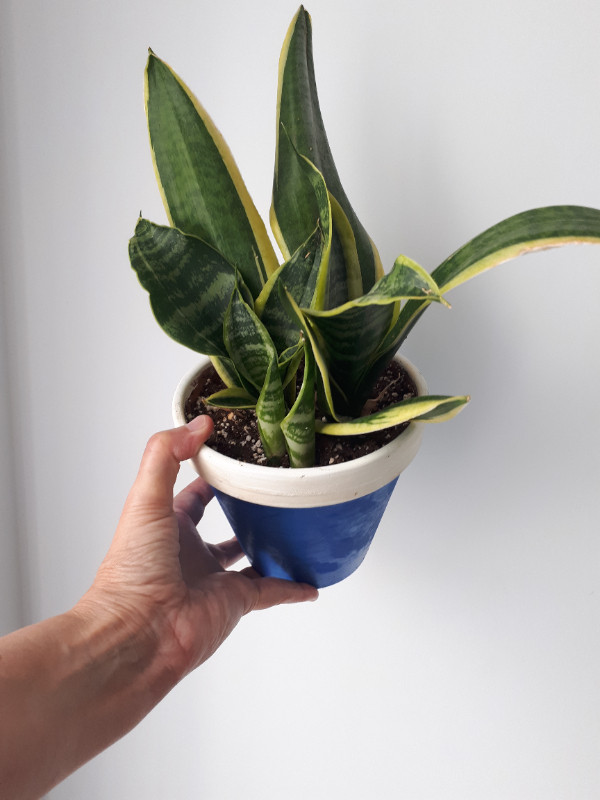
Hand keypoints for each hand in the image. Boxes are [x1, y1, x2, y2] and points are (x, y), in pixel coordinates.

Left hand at [78, 416, 317, 680]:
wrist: (138, 633)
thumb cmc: (132, 570)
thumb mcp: (145, 498)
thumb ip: (167, 454)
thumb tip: (199, 424)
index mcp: (168, 526)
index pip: (194, 493)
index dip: (213, 474)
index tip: (239, 456)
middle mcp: (191, 552)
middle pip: (224, 527)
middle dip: (245, 510)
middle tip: (274, 490)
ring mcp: (214, 580)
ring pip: (250, 559)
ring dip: (270, 547)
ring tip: (295, 529)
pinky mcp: (235, 604)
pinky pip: (272, 591)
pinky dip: (292, 587)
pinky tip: (311, 580)